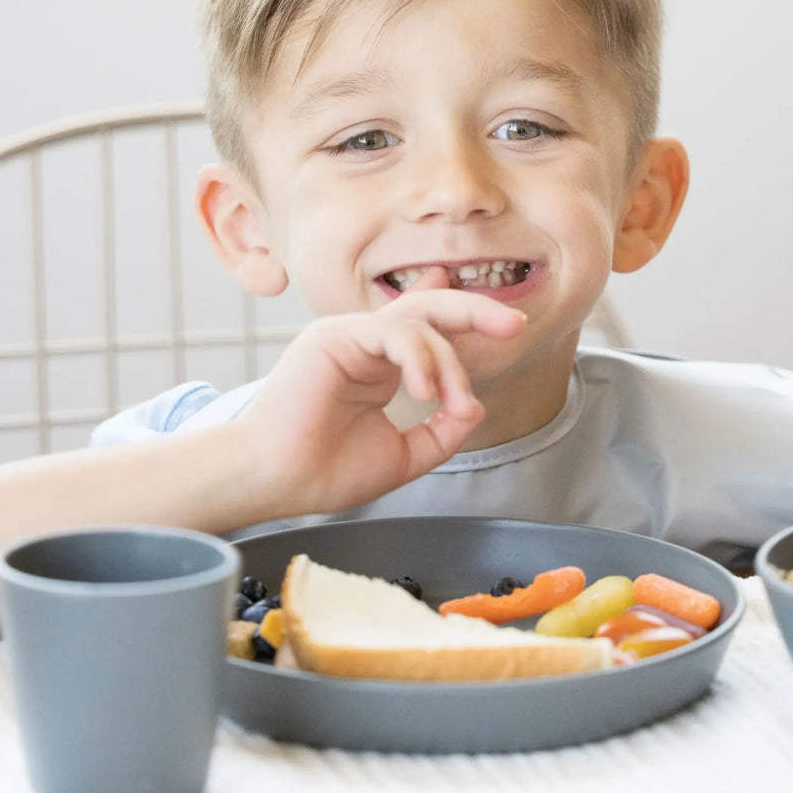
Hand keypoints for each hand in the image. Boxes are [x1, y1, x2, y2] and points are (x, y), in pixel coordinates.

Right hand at [237, 268, 525, 516]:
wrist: (277, 483)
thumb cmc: (324, 471)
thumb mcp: (402, 455)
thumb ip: (440, 434)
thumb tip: (472, 408)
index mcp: (379, 366)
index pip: (425, 327)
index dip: (461, 316)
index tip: (503, 322)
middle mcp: (365, 345)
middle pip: (429, 309)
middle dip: (476, 312)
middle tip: (514, 325)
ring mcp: (348, 336)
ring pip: (419, 324)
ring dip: (447, 364)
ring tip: (451, 403)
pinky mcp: (334, 336)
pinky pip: (393, 331)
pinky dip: (419, 357)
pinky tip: (425, 391)